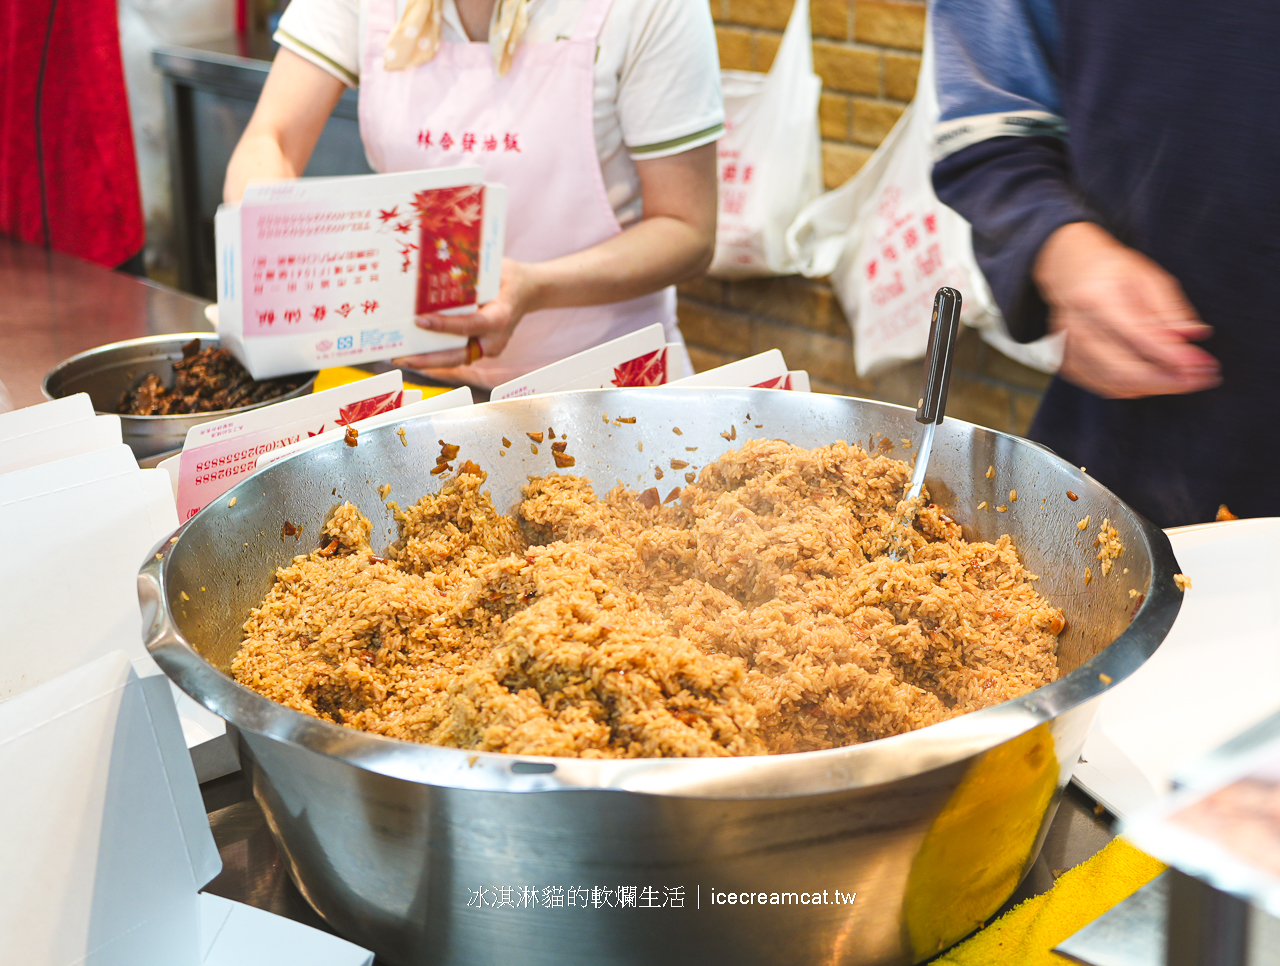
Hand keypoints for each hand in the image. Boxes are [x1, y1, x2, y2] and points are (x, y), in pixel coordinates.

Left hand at [393, 258, 539, 369]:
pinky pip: (456, 354)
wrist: (527, 291)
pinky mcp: (480, 350)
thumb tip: (432, 275)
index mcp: (500, 317)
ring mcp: (488, 348)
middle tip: (401, 356)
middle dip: (427, 359)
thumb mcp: (491, 270)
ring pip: (454, 359)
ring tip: (400, 355)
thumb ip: (467, 277)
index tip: (419, 321)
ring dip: (427, 360)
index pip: (470, 325)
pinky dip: (435, 353)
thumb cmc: (506, 277)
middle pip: (458, 356)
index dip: (444, 325)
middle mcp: (494, 339)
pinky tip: (414, 350)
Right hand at [1033, 222, 1220, 398]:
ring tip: (1184, 378)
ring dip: (1155, 387)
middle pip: (1125, 370)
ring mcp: (1069, 349)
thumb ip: (1172, 309)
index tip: (1204, 364)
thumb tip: (1196, 336)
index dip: (1174, 356)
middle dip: (1168, 381)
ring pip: (1116, 385)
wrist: (1070, 271)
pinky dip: (1134, 389)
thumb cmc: (1113, 272)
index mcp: (1097, 299)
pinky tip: (1154, 379)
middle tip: (1201, 378)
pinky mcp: (1068, 363)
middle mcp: (1078, 328)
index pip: (1139, 337)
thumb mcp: (1149, 278)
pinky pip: (1105, 388)